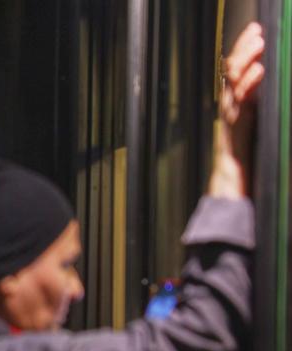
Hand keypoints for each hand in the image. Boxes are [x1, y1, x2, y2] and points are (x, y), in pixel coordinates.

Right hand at [212, 22, 264, 197]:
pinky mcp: (237, 123)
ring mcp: (231, 111)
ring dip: (246, 59)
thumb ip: (257, 99)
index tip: (256, 29)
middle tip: (257, 31)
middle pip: (232, 67)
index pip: (236, 67)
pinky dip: (250, 83)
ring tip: (259, 43)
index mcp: (235, 99)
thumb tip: (267, 78)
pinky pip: (241, 100)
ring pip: (233, 80)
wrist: (233, 174)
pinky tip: (260, 71)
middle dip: (244, 47)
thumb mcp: (254, 117)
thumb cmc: (247, 148)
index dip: (244, 46)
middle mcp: (230, 102)